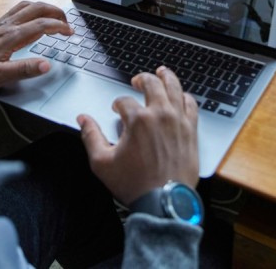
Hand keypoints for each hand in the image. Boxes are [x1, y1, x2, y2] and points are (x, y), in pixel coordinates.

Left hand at [0, 1, 72, 92]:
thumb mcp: (0, 76)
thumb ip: (24, 70)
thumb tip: (47, 65)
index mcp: (11, 37)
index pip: (41, 25)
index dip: (59, 27)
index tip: (70, 33)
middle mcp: (7, 26)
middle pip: (36, 8)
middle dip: (56, 12)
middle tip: (67, 22)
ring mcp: (1, 24)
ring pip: (27, 6)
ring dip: (44, 7)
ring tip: (54, 16)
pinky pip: (17, 10)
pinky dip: (31, 9)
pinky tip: (32, 16)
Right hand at [77, 66, 198, 205]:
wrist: (164, 202)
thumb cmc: (135, 184)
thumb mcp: (102, 162)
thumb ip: (91, 137)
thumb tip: (83, 119)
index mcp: (138, 120)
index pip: (125, 101)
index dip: (118, 103)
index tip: (116, 109)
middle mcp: (160, 115)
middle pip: (152, 84)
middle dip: (143, 79)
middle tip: (138, 80)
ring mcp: (178, 121)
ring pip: (175, 88)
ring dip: (167, 77)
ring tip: (162, 72)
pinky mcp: (191, 130)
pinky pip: (191, 105)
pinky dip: (185, 97)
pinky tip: (181, 96)